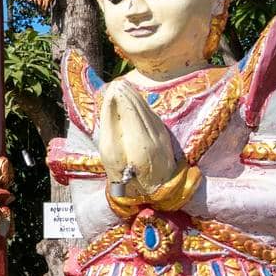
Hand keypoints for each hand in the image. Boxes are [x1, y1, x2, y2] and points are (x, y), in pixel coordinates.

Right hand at [97, 82, 180, 198]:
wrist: (151, 192)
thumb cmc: (125, 177)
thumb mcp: (112, 156)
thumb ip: (110, 130)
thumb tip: (110, 105)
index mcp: (138, 143)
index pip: (129, 112)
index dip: (120, 99)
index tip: (112, 88)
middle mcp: (152, 137)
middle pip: (138, 109)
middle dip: (127, 95)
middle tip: (117, 83)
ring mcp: (160, 137)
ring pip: (146, 112)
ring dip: (136, 98)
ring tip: (125, 87)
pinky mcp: (164, 138)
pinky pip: (152, 117)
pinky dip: (143, 107)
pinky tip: (136, 101)